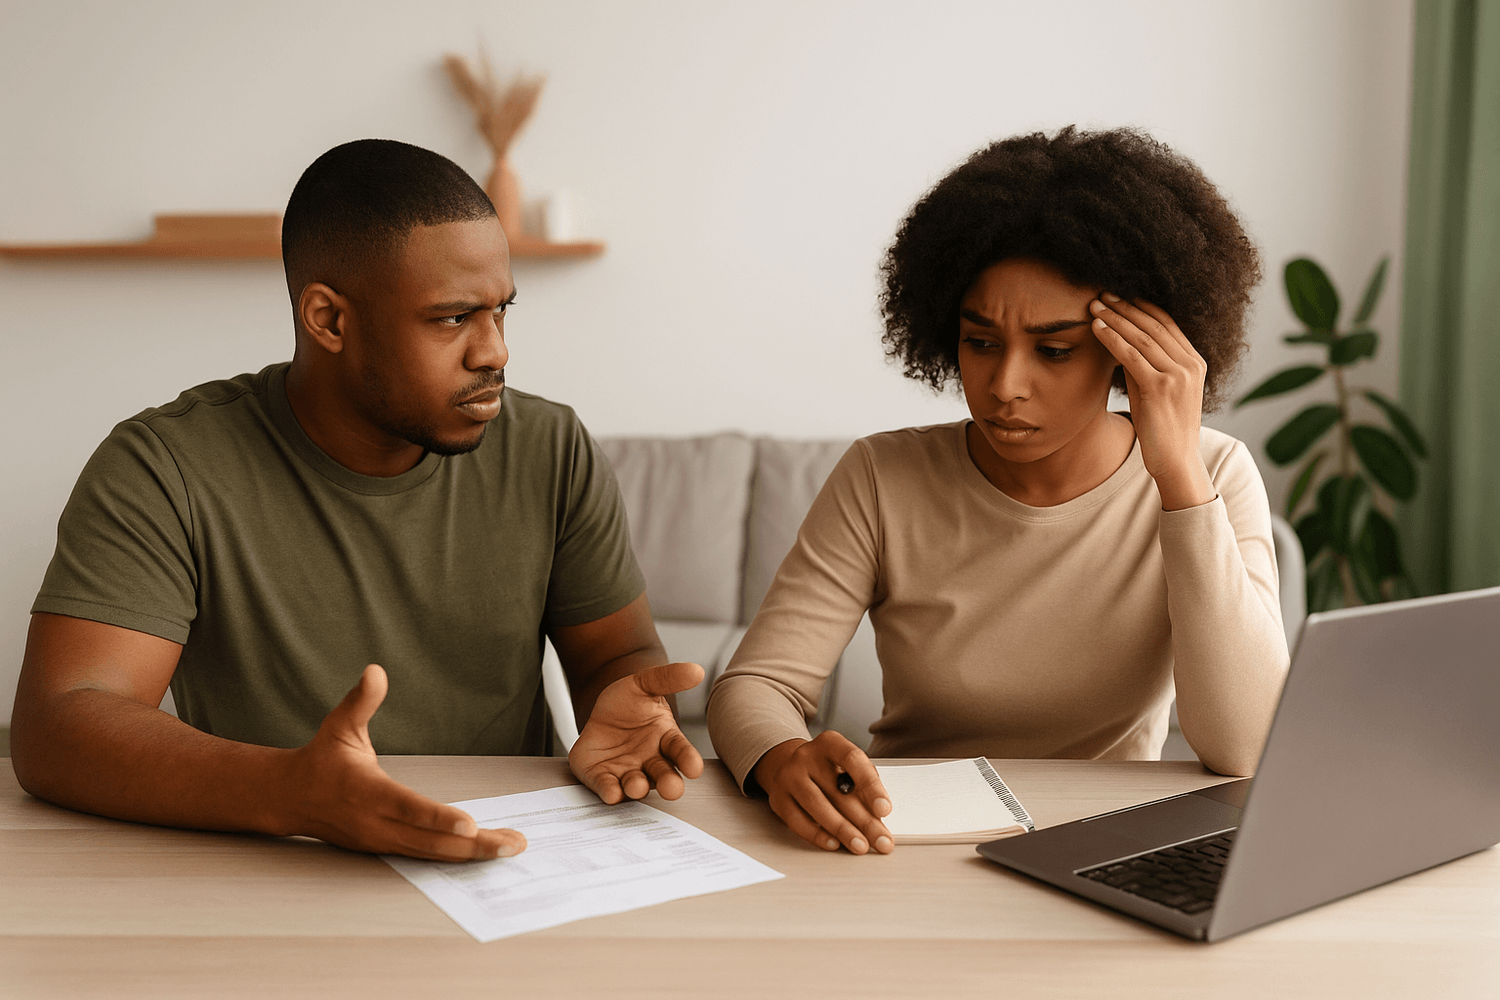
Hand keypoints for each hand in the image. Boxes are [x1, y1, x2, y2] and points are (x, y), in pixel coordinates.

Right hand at [281, 664, 525, 860]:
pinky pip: (426, 856)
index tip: (471, 825)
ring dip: (473, 854)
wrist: (291, 798)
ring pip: (432, 853)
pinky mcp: (386, 849)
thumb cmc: (322, 759)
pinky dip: (456, 857)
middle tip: (514, 844)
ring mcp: (382, 841)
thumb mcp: (339, 725)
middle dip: (475, 844)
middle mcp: (376, 822)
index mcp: (367, 791)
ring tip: (510, 848)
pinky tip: (484, 853)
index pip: (409, 807)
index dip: (440, 818)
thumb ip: (360, 701)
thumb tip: (374, 670)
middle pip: (430, 839)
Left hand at [569, 661, 705, 803]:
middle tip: (672, 788)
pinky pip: (607, 786)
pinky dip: (610, 791)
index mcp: (666, 739)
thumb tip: (696, 670)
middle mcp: (650, 760)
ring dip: (638, 787)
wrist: (599, 710)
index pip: (681, 751)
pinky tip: (613, 793)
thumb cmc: (628, 702)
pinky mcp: (602, 776)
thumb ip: (668, 678)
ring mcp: (627, 771)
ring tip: (637, 786)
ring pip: (637, 785)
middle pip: (663, 775)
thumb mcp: (645, 684)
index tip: (694, 768)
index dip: (688, 760)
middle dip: (669, 783)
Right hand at [752, 731, 892, 854]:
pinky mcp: (778, 798)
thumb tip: (879, 820)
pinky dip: (817, 835)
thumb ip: (864, 790)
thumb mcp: (848, 769)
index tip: (884, 809)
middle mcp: (806, 755)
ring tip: (860, 845)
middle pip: (838, 790)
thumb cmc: (828, 771)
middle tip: (881, 840)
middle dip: (864, 820)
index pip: (853, 760)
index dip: (871, 786)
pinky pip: (797, 821)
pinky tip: (834, 843)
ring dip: (843, 830)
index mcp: (830, 743)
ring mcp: (789, 776)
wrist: (793, 768)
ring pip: (817, 806)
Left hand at [1089, 294, 1215, 510]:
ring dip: (1115, 318)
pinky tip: (1097, 328)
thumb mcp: (1156, 390)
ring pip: (1142, 337)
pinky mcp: (1161, 387)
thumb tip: (1121, 344)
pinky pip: (1132, 356)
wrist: (1176, 461)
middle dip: (1125, 307)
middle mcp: (1191, 364)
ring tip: (1094, 306)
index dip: (1141, 307)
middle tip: (1102, 294)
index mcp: (1195, 362)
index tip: (1120, 296)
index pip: (1167, 323)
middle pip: (1153, 325)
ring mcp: (1178, 375)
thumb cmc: (1162, 428)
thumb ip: (1145, 366)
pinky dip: (1113, 339)